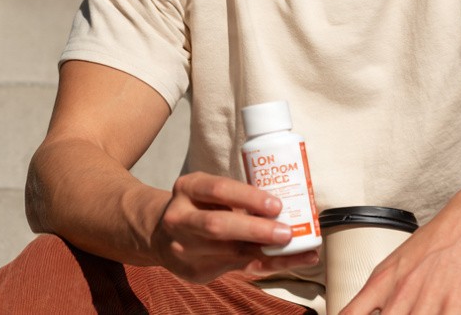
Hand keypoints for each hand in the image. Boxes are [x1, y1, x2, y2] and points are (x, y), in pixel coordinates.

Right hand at [151, 171, 319, 283]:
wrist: (161, 236)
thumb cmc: (199, 207)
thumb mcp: (207, 192)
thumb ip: (236, 196)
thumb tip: (287, 200)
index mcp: (187, 188)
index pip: (218, 189)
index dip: (249, 197)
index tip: (276, 204)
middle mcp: (180, 218)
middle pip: (218, 226)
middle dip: (256, 230)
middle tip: (287, 232)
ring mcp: (184, 248)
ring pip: (230, 253)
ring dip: (268, 252)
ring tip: (299, 250)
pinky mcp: (195, 271)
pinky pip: (237, 269)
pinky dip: (266, 266)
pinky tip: (290, 262)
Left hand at [338, 198, 460, 314]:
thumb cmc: (438, 241)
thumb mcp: (397, 263)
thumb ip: (381, 292)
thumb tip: (368, 310)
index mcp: (382, 282)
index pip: (349, 314)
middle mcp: (400, 293)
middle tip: (403, 312)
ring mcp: (427, 300)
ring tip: (424, 312)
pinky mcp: (456, 304)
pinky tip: (443, 314)